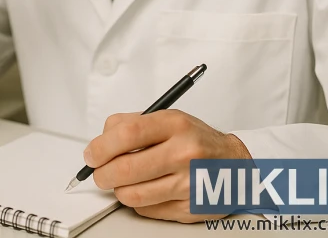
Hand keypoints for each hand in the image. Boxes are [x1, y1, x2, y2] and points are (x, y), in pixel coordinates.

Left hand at [83, 110, 251, 222]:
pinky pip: (146, 210)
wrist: (236, 164)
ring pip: (132, 195)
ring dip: (118, 190)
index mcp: (175, 126)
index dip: (100, 147)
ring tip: (123, 181)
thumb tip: (99, 143)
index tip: (91, 155)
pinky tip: (146, 189)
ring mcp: (188, 183)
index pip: (127, 134)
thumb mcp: (168, 118)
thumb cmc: (196, 140)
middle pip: (125, 169)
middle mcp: (184, 153)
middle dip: (102, 174)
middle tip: (99, 172)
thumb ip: (131, 124)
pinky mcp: (189, 208)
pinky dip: (137, 202)